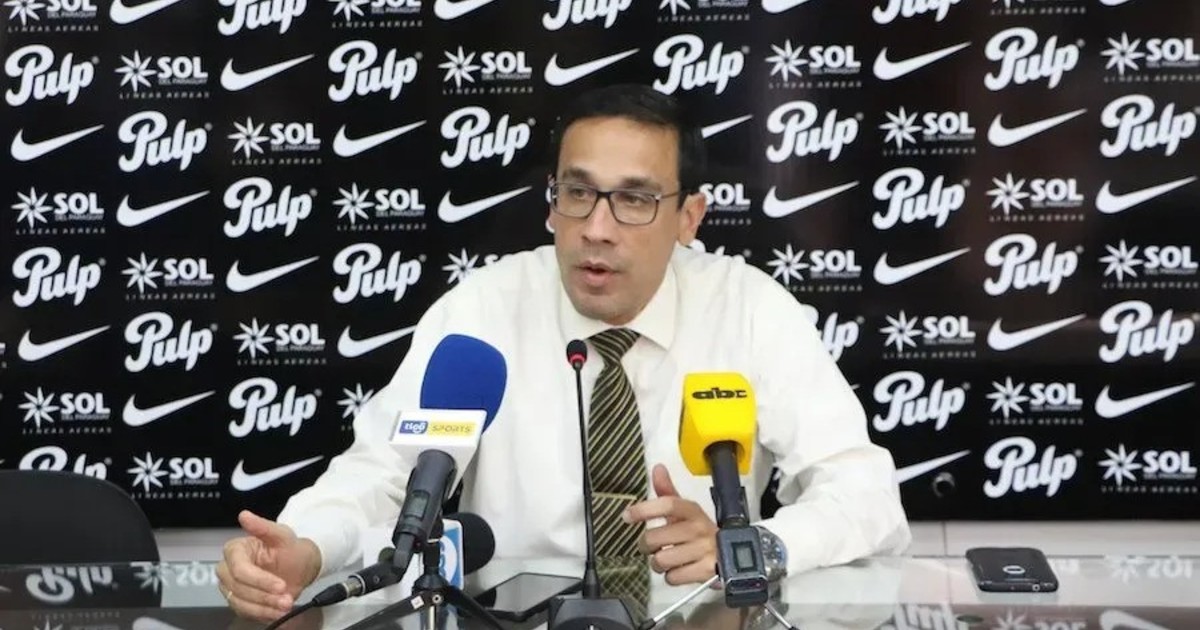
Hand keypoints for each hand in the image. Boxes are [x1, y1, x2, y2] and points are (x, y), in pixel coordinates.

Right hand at [216, 510, 321, 621]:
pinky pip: (246, 612)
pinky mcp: (238, 602)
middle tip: (287, 599)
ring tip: (286, 606)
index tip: (280, 585)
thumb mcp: (282, 535)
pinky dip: (263, 614)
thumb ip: (263, 527)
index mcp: (235, 550)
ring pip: (241, 603)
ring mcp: (231, 587)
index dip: (259, 580)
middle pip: (238, 588)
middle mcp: (228, 569)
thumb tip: (244, 515)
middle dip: (264, 595)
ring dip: (265, 607)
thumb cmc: (288, 549)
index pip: (239, 569)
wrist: (298, 567)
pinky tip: (278, 612)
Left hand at [626, 464, 717, 585]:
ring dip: (658, 563)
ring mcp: (703, 550)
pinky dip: (671, 576)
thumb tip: (657, 469)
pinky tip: (679, 569)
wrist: (734, 555)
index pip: (667, 504)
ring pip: (661, 559)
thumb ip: (668, 492)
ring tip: (667, 559)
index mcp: (692, 511)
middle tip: (651, 545)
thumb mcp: (687, 512)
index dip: (644, 509)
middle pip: (655, 537)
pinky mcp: (705, 571)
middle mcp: (698, 528)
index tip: (627, 515)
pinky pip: (672, 577)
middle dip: (646, 545)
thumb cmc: (701, 533)